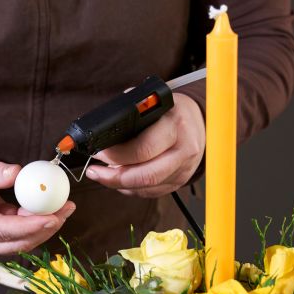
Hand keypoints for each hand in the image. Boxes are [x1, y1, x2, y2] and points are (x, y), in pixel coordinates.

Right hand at [0, 150, 75, 254]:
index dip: (30, 225)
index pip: (2, 230)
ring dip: (43, 228)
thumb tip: (18, 173)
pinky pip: (16, 235)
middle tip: (66, 209)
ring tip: (64, 208)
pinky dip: (34, 224)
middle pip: (15, 243)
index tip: (53, 216)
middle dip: (44, 229)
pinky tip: (49, 209)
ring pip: (19, 242)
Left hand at [85, 93, 204, 197]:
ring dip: (121, 184)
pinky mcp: (181, 180)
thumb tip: (103, 127)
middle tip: (95, 172)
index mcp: (175, 125)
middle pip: (146, 175)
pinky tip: (121, 180)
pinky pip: (152, 192)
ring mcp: (184, 168)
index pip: (144, 149)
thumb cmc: (169, 110)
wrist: (198, 120)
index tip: (98, 151)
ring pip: (148, 187)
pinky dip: (133, 188)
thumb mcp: (152, 101)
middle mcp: (184, 149)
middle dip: (115, 177)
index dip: (116, 154)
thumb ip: (130, 112)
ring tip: (104, 175)